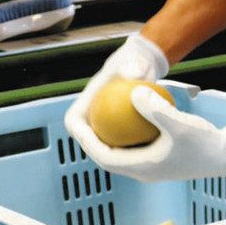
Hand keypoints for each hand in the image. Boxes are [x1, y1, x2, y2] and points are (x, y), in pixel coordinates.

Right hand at [65, 31, 169, 151]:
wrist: (142, 64)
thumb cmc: (136, 61)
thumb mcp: (135, 62)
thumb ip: (133, 66)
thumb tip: (132, 74)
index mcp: (87, 101)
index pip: (74, 121)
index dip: (80, 135)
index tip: (96, 144)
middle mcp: (92, 114)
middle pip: (87, 139)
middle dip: (97, 153)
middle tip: (120, 161)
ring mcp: (104, 121)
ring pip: (105, 143)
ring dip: (116, 156)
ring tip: (135, 163)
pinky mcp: (117, 126)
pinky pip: (121, 141)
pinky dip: (132, 149)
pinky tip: (151, 156)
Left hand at [69, 86, 225, 181]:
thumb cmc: (205, 143)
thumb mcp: (179, 123)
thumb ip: (155, 109)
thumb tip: (133, 93)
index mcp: (142, 168)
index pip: (103, 157)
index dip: (86, 141)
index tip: (77, 123)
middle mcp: (143, 171)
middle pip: (106, 156)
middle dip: (90, 139)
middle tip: (81, 118)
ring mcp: (151, 166)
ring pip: (119, 152)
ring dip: (105, 137)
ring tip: (96, 115)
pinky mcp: (159, 160)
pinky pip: (133, 146)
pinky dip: (125, 133)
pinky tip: (125, 113)